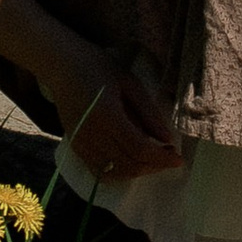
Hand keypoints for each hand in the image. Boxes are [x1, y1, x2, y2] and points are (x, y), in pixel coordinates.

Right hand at [61, 57, 184, 183]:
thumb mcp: (130, 83)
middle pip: (129, 164)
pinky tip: (133, 162)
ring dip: (139, 171)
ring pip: (115, 172)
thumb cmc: (98, 67)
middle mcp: (92, 135)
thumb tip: (168, 138)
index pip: (139, 148)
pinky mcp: (76, 148)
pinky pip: (100, 172)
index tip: (179, 158)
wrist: (62, 67)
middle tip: (170, 157)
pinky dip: (120, 173)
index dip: (161, 157)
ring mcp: (81, 144)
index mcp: (107, 115)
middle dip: (154, 166)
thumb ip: (149, 112)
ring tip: (155, 159)